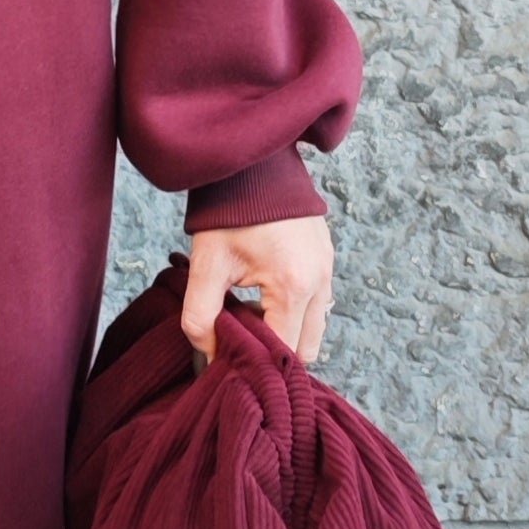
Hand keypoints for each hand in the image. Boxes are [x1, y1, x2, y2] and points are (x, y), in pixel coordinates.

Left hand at [182, 215, 333, 366]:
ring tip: (248, 314)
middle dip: (274, 354)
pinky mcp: (326, 259)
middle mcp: (321, 281)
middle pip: (305, 349)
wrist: (252, 164)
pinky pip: (317, 303)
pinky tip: (261, 296)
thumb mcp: (206, 266)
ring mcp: (328, 269)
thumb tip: (210, 353)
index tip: (230, 361)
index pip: (283, 352)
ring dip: (284, 331)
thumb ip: (200, 318)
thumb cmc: (229, 212)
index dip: (255, 363)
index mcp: (295, 285)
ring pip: (313, 328)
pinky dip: (293, 311)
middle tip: (240, 340)